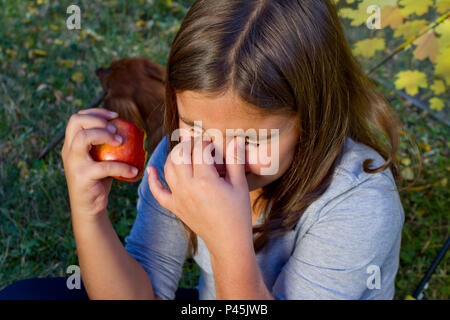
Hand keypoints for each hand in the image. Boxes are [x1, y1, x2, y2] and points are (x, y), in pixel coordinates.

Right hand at [61, 108, 138, 219]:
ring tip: (121, 141)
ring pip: (83, 138)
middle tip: (116, 130)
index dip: (96, 112)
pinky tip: (134, 171)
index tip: (115, 116)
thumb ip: (106, 146)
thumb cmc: (99, 181)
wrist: (89, 207)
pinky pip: (104, 167)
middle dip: (98, 120)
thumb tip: (130, 130)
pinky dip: (122, 167)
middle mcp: (68, 151)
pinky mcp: (82, 177)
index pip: (76, 118)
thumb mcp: (100, 160)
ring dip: (105, 135)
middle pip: (76, 122)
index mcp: (71, 144)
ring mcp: (73, 163)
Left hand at [148, 135, 252, 253]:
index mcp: (205, 180)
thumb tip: (235, 140)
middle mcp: (188, 187)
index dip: (205, 141)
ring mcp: (178, 197)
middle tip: (198, 142)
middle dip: (188, 144)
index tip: (212, 141)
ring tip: (184, 150)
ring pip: (168, 168)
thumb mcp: (240, 186)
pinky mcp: (174, 207)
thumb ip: (235, 161)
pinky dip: (152, 180)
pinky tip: (150, 169)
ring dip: (173, 155)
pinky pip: (158, 192)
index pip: (199, 150)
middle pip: (180, 155)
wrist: (228, 241)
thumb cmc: (238, 213)